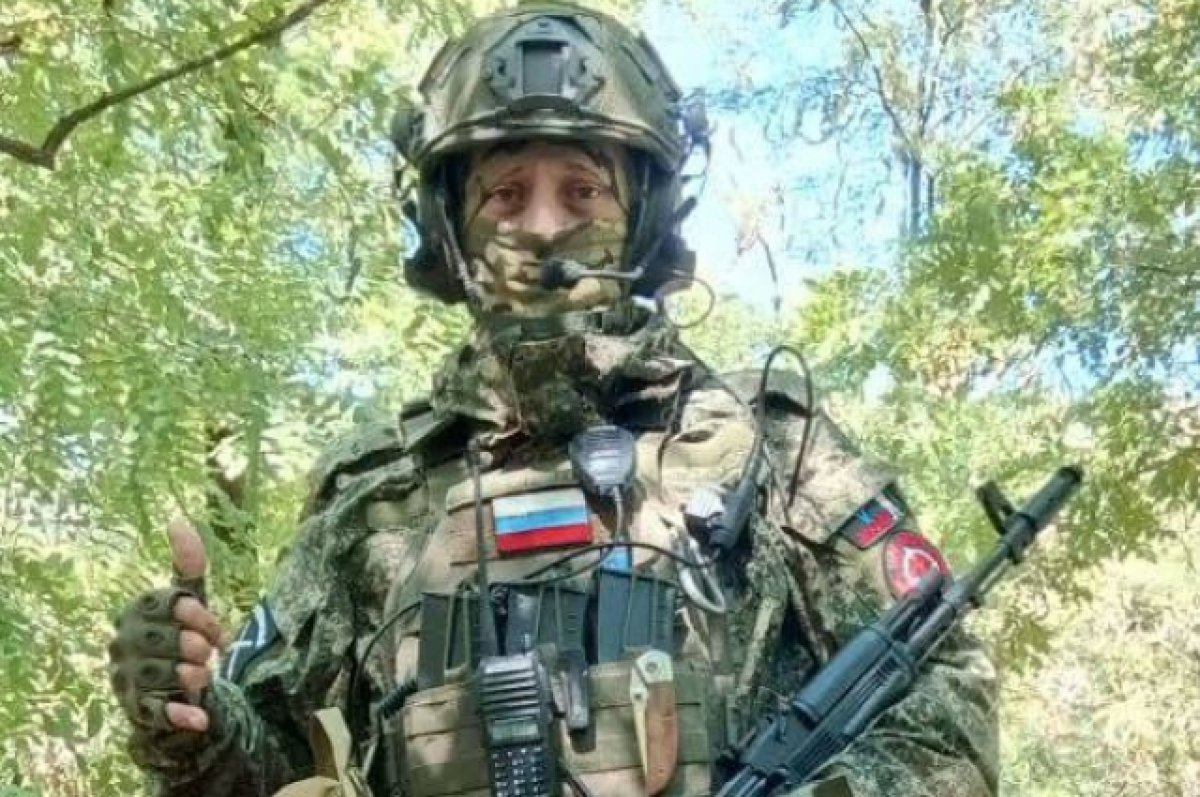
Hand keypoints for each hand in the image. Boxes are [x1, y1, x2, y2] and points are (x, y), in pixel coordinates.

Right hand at [109, 516, 226, 734]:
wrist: (172, 688)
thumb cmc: (179, 636)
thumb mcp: (188, 602)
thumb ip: (187, 567)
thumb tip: (178, 520)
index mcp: (134, 613)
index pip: (163, 606)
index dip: (196, 614)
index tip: (214, 624)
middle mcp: (121, 644)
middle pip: (160, 639)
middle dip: (194, 644)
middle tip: (210, 651)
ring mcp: (126, 678)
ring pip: (160, 674)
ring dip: (193, 676)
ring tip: (205, 675)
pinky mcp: (137, 710)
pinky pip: (157, 712)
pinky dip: (181, 715)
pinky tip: (201, 718)